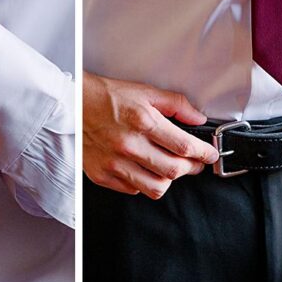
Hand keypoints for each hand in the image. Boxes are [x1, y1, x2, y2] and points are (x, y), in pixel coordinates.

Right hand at [83, 72, 219, 199]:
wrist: (72, 105)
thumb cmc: (107, 97)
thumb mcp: (145, 92)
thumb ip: (176, 104)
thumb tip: (198, 119)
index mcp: (143, 122)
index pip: (184, 146)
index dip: (203, 154)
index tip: (209, 155)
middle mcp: (129, 145)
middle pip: (174, 170)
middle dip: (191, 169)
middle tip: (195, 164)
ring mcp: (115, 163)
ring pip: (155, 187)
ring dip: (169, 180)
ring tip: (171, 169)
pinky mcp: (103, 175)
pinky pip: (134, 189)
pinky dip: (144, 183)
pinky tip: (145, 170)